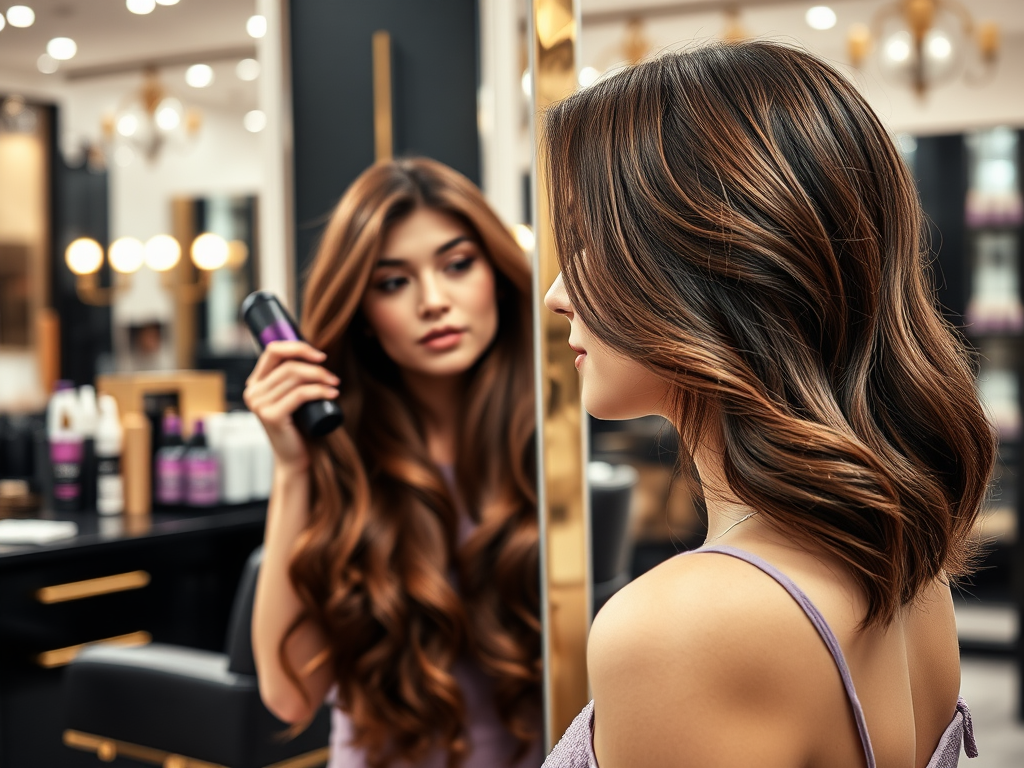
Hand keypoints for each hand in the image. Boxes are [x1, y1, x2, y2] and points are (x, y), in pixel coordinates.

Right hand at [243, 341, 338, 471]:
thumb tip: (316, 354)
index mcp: (256, 383)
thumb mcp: (293, 396)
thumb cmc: (298, 426)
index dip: (298, 347)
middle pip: (288, 365)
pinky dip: (319, 391)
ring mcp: (259, 404)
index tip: (321, 356)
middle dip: (316, 368)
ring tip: (335, 385)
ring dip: (321, 378)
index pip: (273, 350)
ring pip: (295, 377)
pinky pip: (300, 394)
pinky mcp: (271, 416)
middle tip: (334, 378)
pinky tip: (333, 394)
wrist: (294, 458)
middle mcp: (253, 392)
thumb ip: (294, 377)